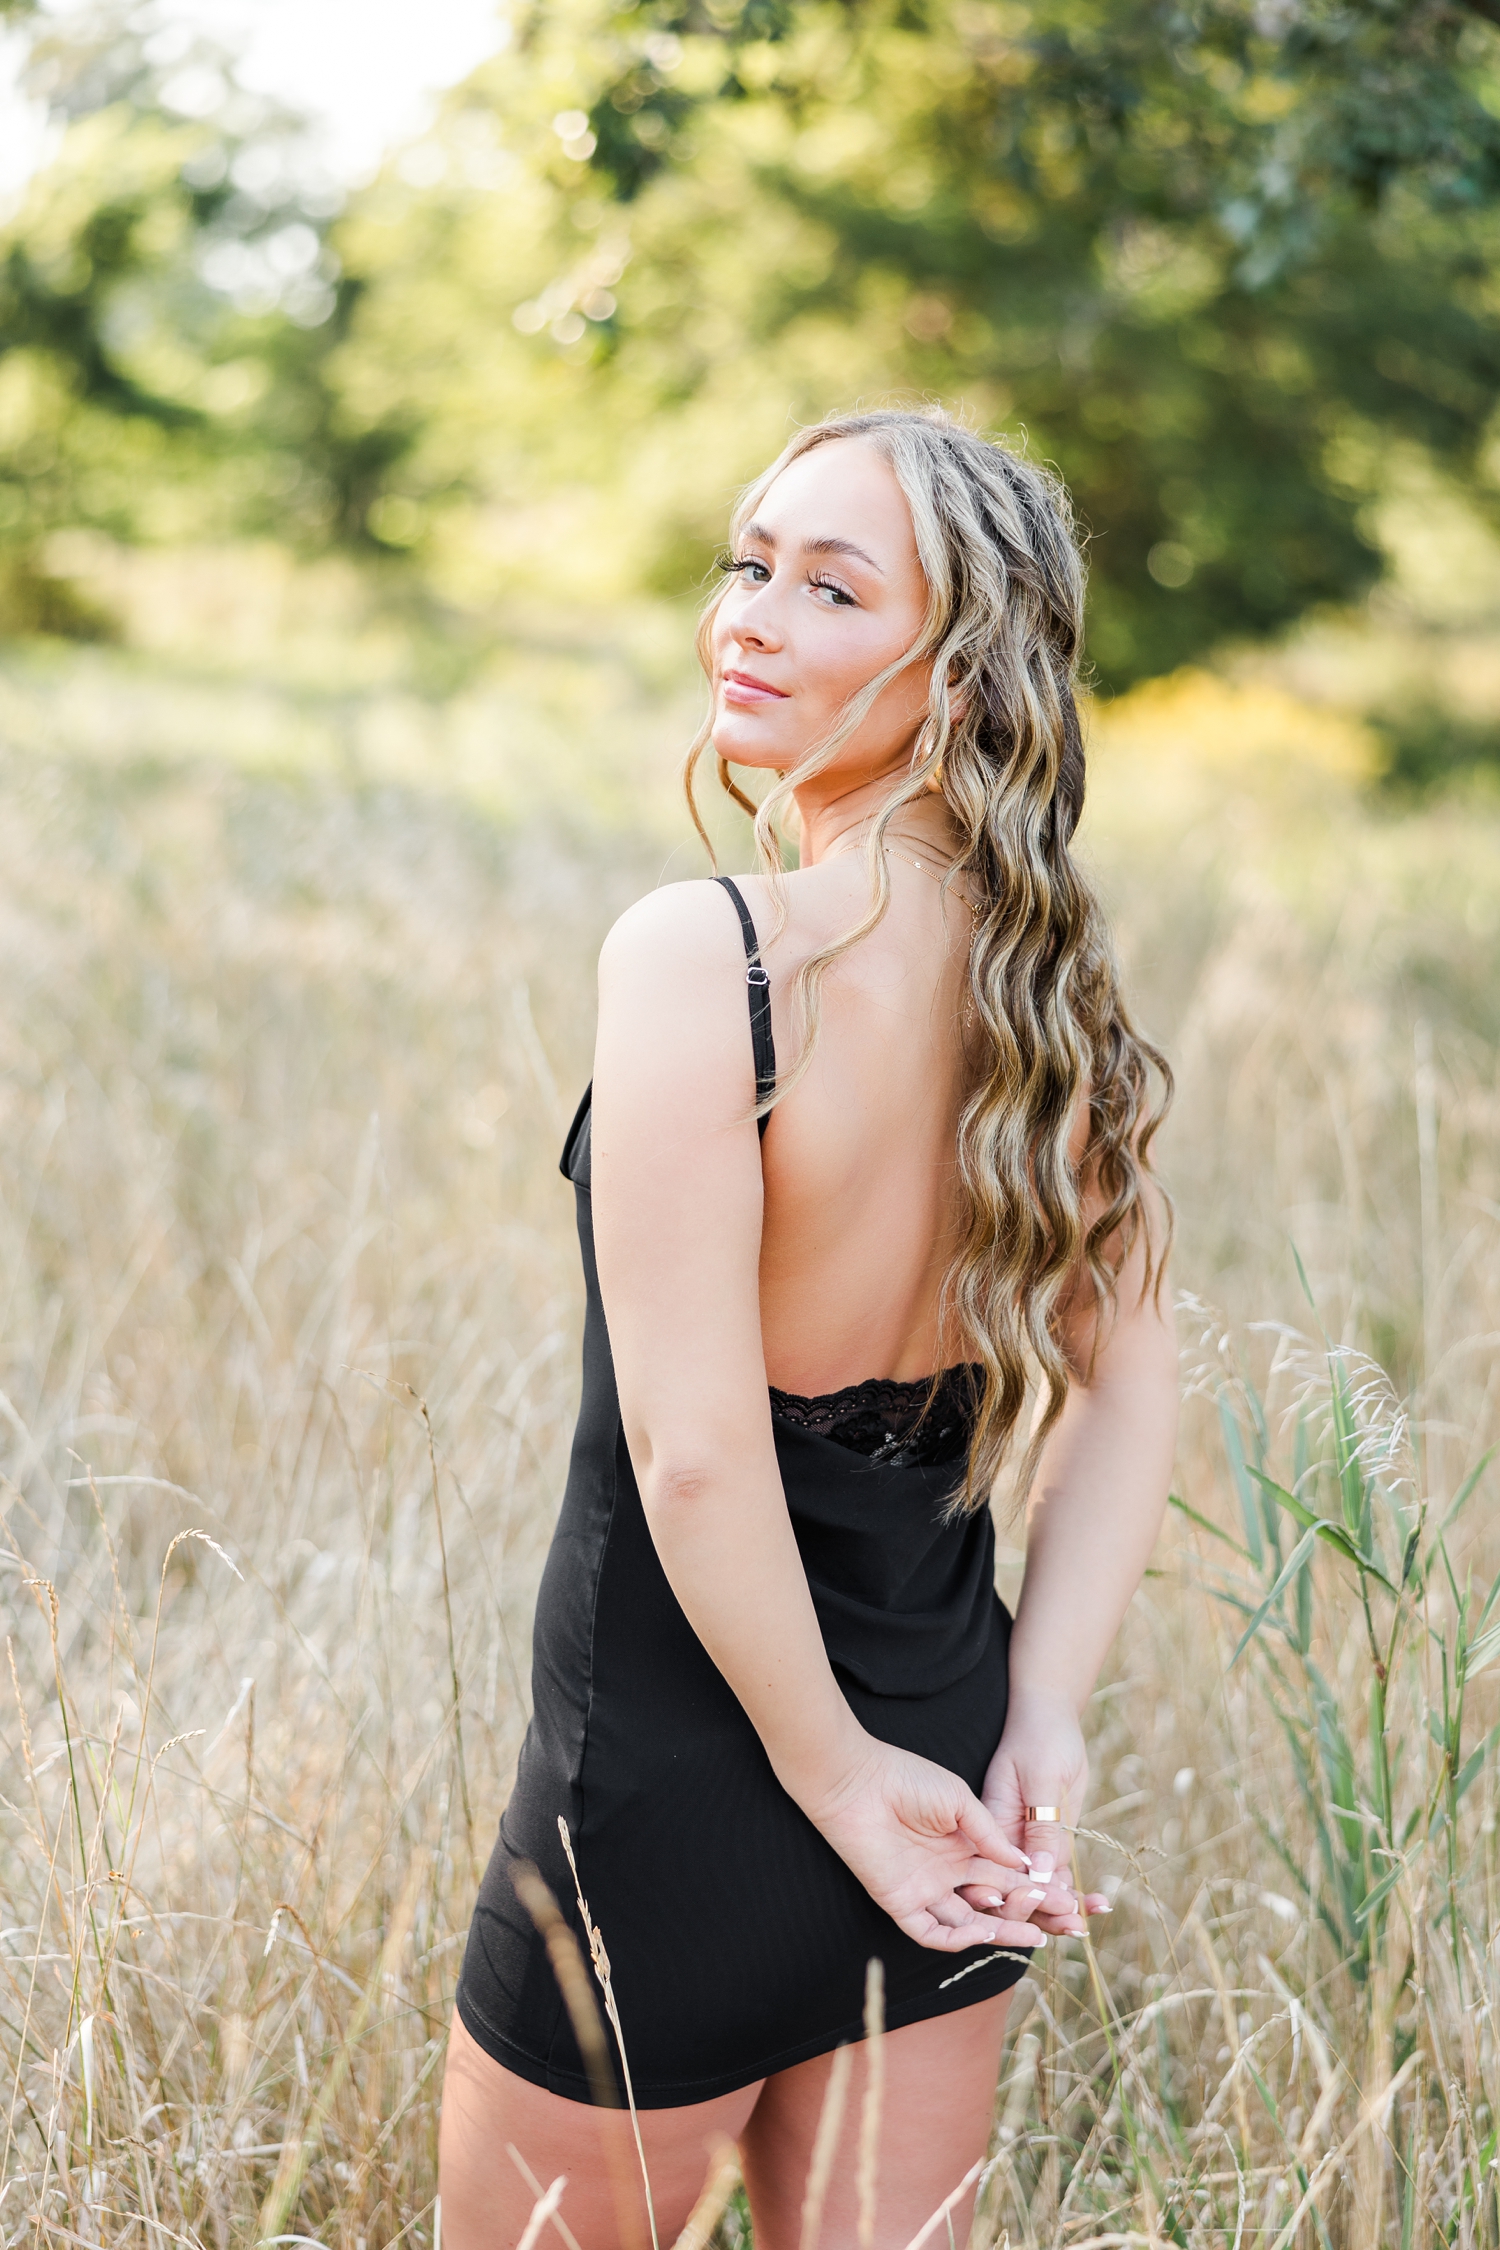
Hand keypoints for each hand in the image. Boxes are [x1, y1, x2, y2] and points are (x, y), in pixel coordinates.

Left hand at [801, 1737, 1048, 1954]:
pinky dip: (957, 1937)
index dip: (1039, 1886)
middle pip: (996, 1902)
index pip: (1009, 1874)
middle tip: (1067, 1922)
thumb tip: (1025, 1862)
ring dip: (1001, 1930)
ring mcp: (925, 1889)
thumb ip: (990, 1834)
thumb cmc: (907, 1779)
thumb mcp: (960, 1801)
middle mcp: (948, 1872)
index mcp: (964, 1846)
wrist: (858, 1779)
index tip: (1072, 1895)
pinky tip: (982, 1930)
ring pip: (969, 1922)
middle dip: (1031, 1913)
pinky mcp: (899, 1902)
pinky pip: (931, 1931)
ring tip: (1036, 1934)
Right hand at [958, 1695, 1110, 1936]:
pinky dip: (1077, 1892)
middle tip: (1071, 1923)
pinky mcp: (1052, 1841)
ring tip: (1086, 1924)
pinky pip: (1060, 1874)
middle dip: (1040, 1912)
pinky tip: (1099, 1905)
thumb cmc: (1040, 1739)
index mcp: (990, 1825)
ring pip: (1040, 1888)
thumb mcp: (1042, 1779)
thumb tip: (1039, 1873)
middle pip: (1015, 1889)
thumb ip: (1042, 1826)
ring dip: (1062, 1910)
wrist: (1051, 1718)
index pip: (993, 1873)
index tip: (1040, 1907)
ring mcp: (1029, 1843)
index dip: (1012, 1897)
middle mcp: (1006, 1842)